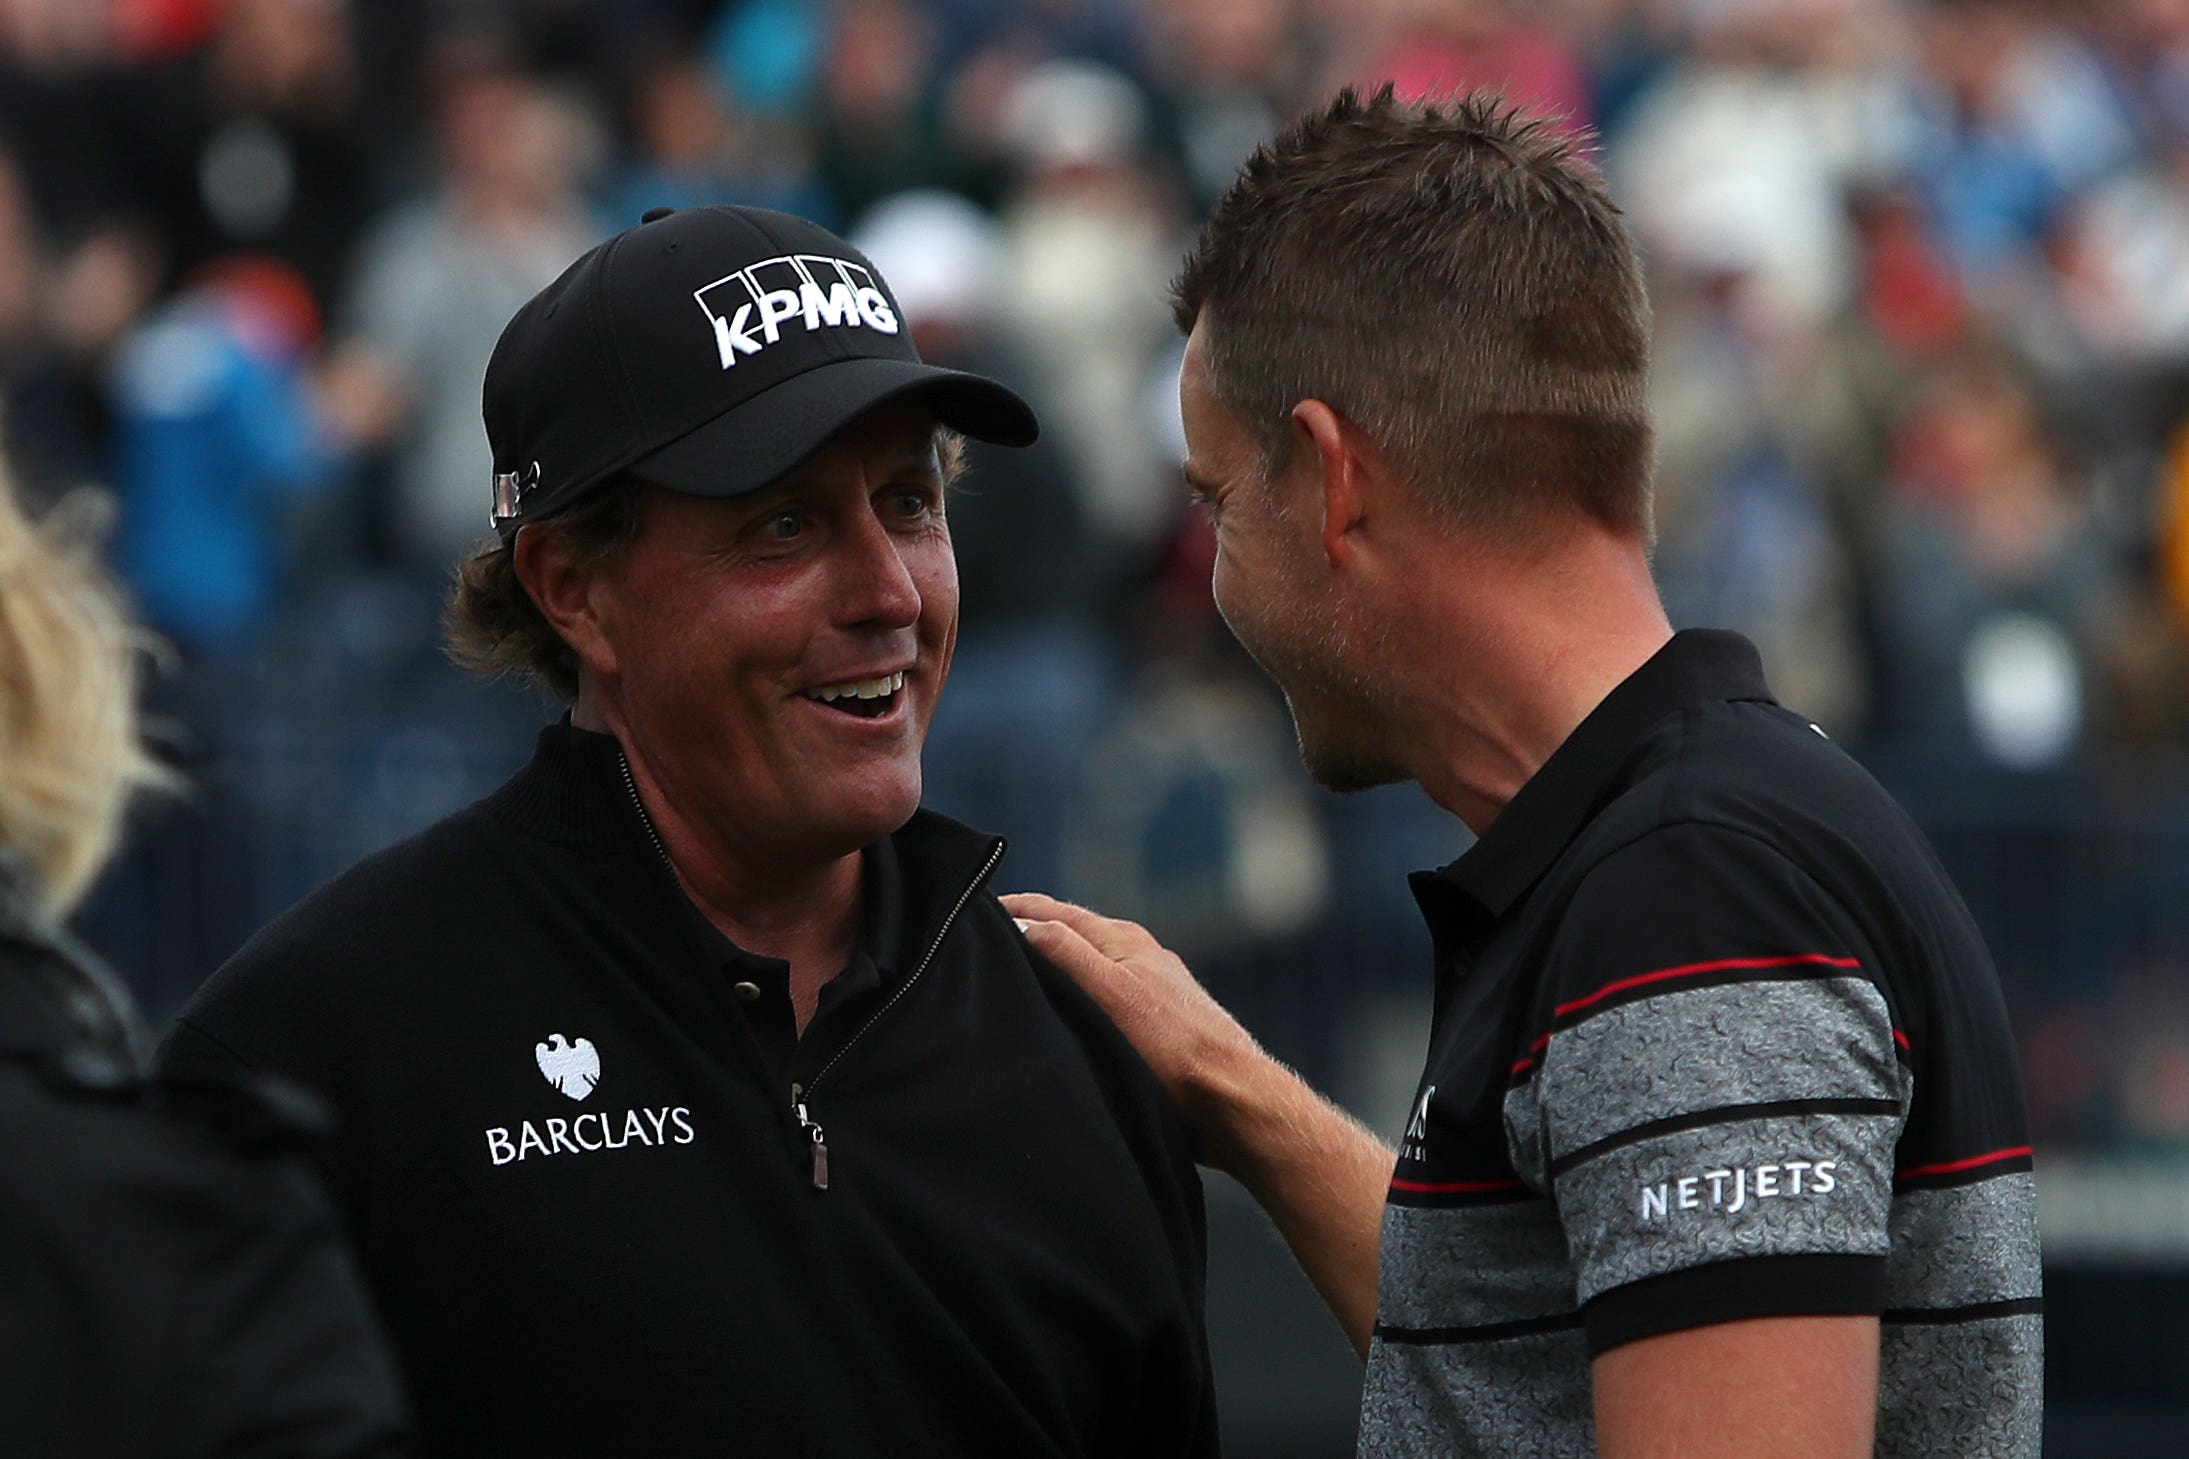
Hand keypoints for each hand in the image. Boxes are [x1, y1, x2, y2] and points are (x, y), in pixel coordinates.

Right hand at [1001, 892, 1262, 1172]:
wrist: (1230, 1099)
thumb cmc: (1173, 1050)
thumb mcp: (1111, 994)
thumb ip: (1067, 954)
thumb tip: (1021, 923)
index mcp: (1124, 940)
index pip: (1056, 912)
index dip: (1015, 909)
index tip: (974, 910)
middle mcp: (1139, 958)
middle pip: (1072, 935)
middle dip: (1031, 933)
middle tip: (984, 943)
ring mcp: (1150, 990)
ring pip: (1089, 969)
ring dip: (1055, 968)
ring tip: (1018, 980)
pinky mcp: (1157, 1025)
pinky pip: (1103, 1000)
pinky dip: (1077, 999)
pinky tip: (1067, 1020)